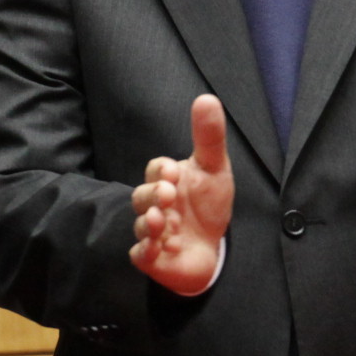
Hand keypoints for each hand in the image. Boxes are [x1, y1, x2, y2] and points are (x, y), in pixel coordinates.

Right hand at [130, 94, 233, 295]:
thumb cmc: (208, 206)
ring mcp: (150, 232)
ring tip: (162, 221)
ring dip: (149, 222)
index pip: (155, 170)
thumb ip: (209, 136)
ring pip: (140, 225)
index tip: (174, 171)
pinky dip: (147, 250)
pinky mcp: (151, 257)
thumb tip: (206, 97)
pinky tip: (160, 247)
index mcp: (166, 181)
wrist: (210, 249)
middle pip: (141, 196)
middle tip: (169, 194)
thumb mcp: (214, 169)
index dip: (161, 171)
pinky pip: (140, 254)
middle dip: (153, 194)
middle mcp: (154, 206)